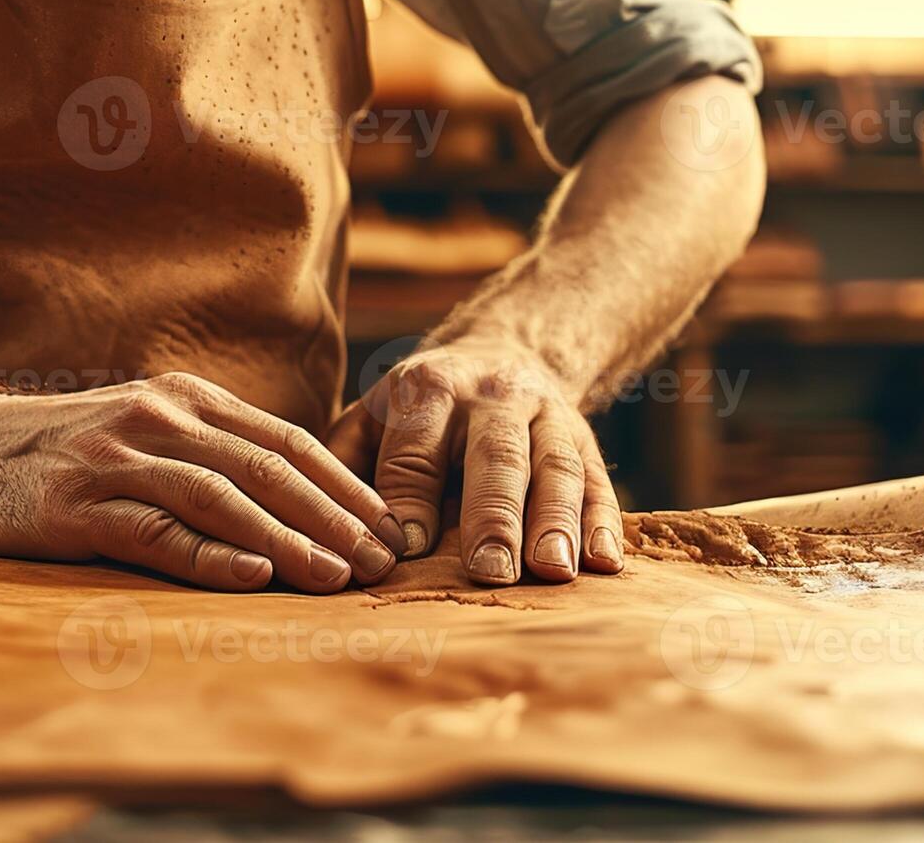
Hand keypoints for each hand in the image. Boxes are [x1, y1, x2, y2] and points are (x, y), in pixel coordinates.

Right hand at [0, 373, 404, 592]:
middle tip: (380, 565)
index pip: (287, 442)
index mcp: (187, 401)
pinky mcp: (77, 507)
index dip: (344, 487)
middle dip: (333, 519)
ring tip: (334, 578)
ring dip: (286, 539)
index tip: (390, 530)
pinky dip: (208, 554)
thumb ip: (213, 453)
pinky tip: (252, 575)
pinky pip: (155, 531)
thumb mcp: (148, 432)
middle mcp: (160, 420)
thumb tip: (302, 500)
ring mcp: (117, 461)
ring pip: (220, 498)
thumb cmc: (65, 452)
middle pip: (267, 469)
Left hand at [327, 343, 625, 585]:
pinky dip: (603, 524)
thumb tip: (318, 530)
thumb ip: (343, 465)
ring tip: (553, 572)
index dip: (411, 497)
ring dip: (556, 522)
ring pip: (555, 467)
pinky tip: (605, 565)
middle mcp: (493, 395)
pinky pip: (598, 481)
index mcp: (429, 388)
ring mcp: (547, 415)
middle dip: (493, 515)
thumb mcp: (370, 418)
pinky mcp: (586, 440)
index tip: (406, 550)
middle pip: (494, 456)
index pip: (417, 448)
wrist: (503, 352)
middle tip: (490, 571)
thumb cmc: (417, 411)